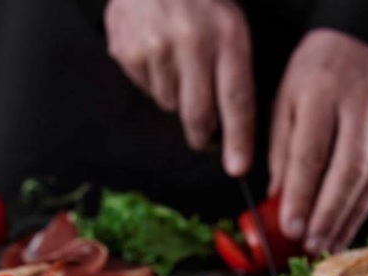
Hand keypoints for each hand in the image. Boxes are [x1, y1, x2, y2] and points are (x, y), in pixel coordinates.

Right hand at [104, 0, 254, 175]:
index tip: (238, 167)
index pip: (236, 99)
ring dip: (176, 96)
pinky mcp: (128, 51)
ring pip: (170, 104)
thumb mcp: (231, 25)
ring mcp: (156, 48)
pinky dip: (153, 80)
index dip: (238, 138)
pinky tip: (156, 54)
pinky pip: (146, 89)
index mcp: (228, 35)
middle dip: (204, 137)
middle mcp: (192, 43)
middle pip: (199, 114)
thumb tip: (233, 128)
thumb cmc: (201, 2)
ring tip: (177, 63)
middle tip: (205, 140)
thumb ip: (234, 71)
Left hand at [268, 29, 367, 253]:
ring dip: (349, 218)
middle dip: (329, 215)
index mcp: (321, 93)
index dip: (302, 196)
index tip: (291, 227)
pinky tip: (347, 225)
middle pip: (349, 171)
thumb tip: (279, 199)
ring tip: (329, 245)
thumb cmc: (315, 72)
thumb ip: (281, 149)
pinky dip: (363, 206)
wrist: (363, 38)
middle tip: (312, 245)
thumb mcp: (286, 100)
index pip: (311, 154)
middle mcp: (360, 104)